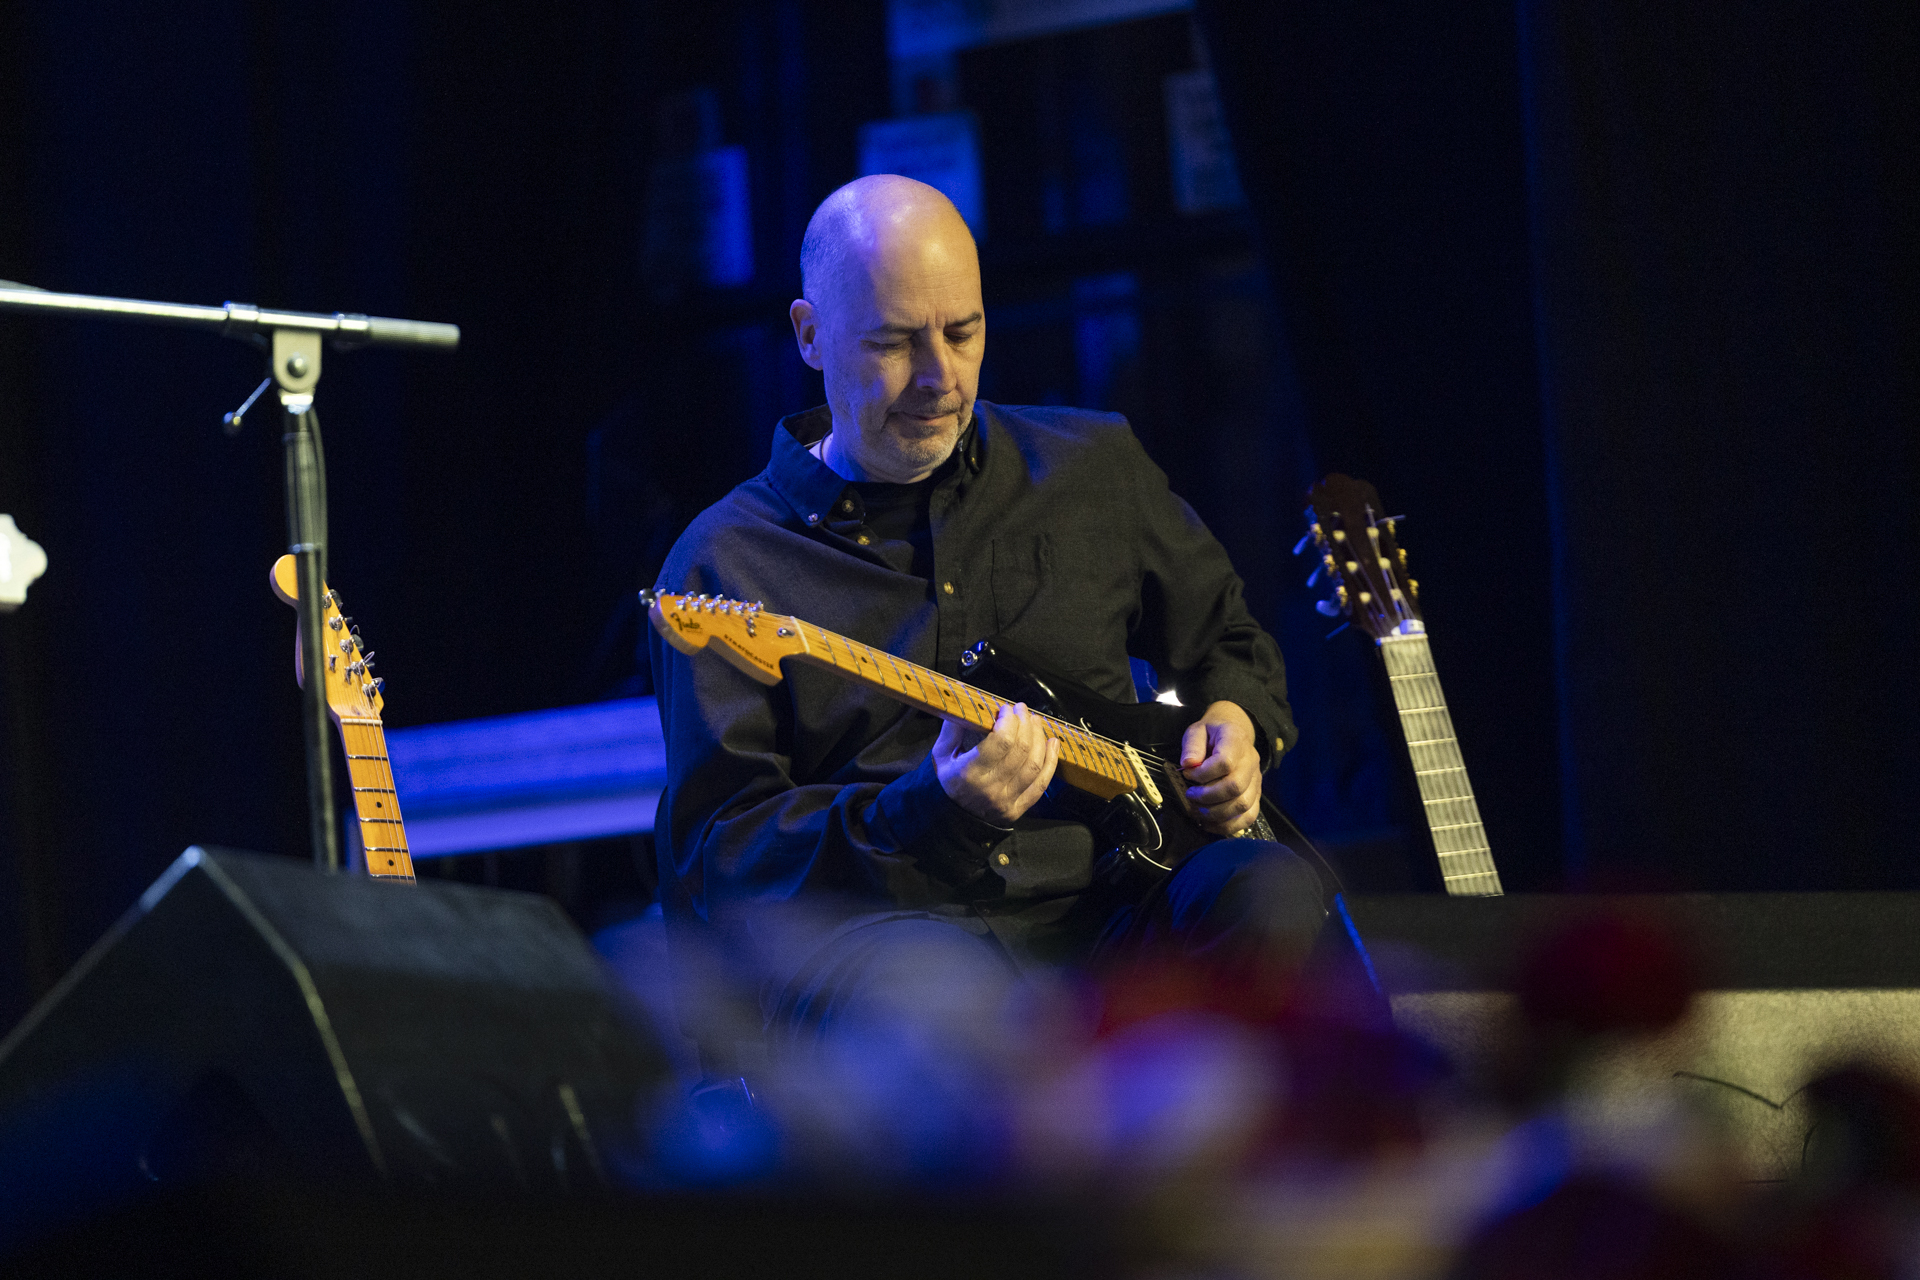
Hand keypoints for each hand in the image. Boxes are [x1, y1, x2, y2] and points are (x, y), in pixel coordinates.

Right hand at [934, 702, 1059, 825]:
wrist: (951, 819)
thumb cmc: (947, 781)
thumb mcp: (941, 754)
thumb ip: (953, 729)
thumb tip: (968, 703)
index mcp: (969, 773)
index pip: (1000, 741)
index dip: (1009, 721)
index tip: (1006, 709)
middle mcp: (990, 788)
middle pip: (1020, 750)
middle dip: (1025, 724)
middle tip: (1022, 710)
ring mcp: (1006, 801)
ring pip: (1033, 765)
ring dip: (1039, 738)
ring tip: (1035, 722)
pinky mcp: (1018, 809)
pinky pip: (1041, 784)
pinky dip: (1051, 762)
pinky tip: (1052, 743)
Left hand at [1180, 701, 1263, 835]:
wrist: (1233, 734)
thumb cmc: (1211, 735)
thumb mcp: (1197, 731)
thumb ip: (1192, 745)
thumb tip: (1189, 764)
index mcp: (1236, 740)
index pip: (1225, 762)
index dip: (1204, 773)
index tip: (1188, 774)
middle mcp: (1251, 761)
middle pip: (1235, 787)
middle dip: (1208, 797)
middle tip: (1190, 796)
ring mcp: (1256, 780)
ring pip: (1243, 805)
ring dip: (1216, 814)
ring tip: (1197, 810)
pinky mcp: (1255, 795)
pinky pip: (1249, 817)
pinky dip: (1228, 826)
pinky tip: (1209, 823)